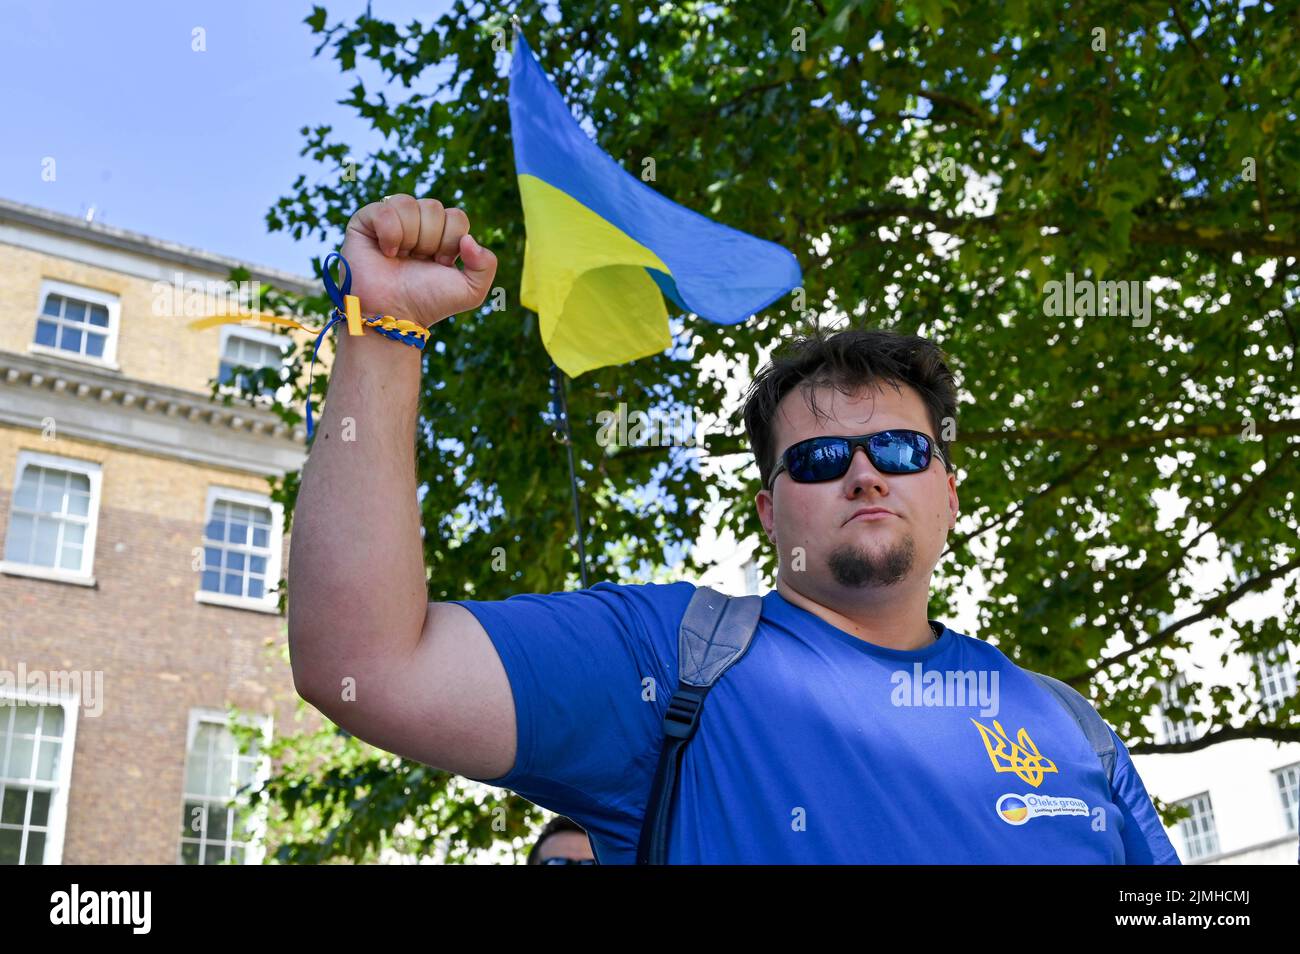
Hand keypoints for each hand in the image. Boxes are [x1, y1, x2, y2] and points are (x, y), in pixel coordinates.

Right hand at [337, 194, 497, 328]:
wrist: (394, 315)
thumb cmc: (428, 303)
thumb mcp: (471, 291)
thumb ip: (487, 264)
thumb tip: (469, 239)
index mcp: (441, 235)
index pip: (457, 217)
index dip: (451, 242)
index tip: (440, 264)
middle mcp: (416, 224)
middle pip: (434, 207)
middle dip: (431, 240)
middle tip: (418, 262)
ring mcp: (390, 221)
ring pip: (409, 204)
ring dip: (410, 237)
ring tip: (401, 257)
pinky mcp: (365, 222)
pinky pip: (385, 209)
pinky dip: (390, 233)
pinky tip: (387, 252)